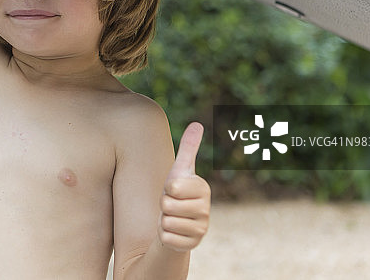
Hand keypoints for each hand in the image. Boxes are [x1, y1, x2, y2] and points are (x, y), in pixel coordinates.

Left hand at [159, 122, 210, 251]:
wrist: (175, 223)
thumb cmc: (176, 193)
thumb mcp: (179, 170)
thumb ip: (188, 148)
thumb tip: (197, 124)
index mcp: (203, 189)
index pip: (173, 186)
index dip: (167, 188)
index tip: (174, 190)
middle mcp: (206, 210)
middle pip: (167, 205)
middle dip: (163, 205)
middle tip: (171, 205)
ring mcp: (201, 229)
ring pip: (166, 221)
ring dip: (163, 220)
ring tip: (172, 218)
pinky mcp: (191, 245)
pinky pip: (166, 237)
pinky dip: (164, 235)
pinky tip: (173, 233)